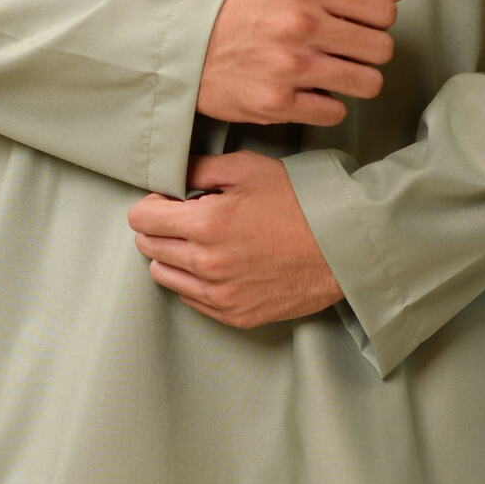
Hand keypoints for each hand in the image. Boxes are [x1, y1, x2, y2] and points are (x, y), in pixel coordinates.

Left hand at [126, 150, 344, 331]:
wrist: (343, 247)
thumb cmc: (300, 202)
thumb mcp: (248, 168)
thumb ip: (201, 169)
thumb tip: (171, 174)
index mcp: (205, 223)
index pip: (141, 218)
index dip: (152, 203)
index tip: (170, 200)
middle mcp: (206, 264)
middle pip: (148, 247)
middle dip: (159, 228)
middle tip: (185, 218)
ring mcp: (219, 295)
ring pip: (164, 275)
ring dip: (172, 255)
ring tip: (201, 241)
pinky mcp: (234, 315)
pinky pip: (190, 299)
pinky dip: (194, 280)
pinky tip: (218, 263)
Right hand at [197, 0, 405, 128]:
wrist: (181, 42)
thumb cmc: (236, 7)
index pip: (382, 10)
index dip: (378, 20)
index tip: (361, 25)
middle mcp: (301, 25)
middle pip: (381, 49)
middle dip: (370, 52)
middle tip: (348, 52)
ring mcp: (290, 67)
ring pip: (367, 83)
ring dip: (356, 81)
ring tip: (335, 74)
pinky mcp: (278, 103)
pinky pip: (334, 112)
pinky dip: (328, 105)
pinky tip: (310, 93)